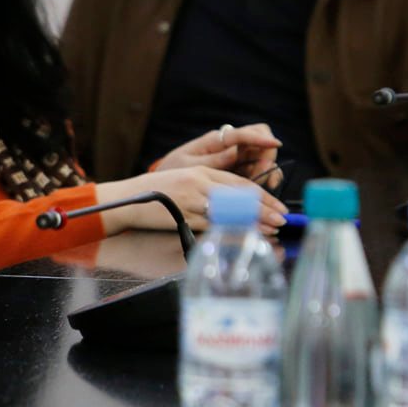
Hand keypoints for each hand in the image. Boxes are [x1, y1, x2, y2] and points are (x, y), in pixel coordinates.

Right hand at [95, 166, 288, 237]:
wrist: (125, 200)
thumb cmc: (154, 193)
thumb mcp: (183, 181)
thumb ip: (207, 188)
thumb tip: (236, 204)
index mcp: (200, 170)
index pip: (239, 183)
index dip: (262, 195)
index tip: (279, 206)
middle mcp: (198, 182)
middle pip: (239, 195)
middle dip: (265, 207)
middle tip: (282, 218)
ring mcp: (191, 199)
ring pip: (231, 210)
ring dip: (254, 220)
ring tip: (271, 229)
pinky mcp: (183, 214)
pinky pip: (214, 224)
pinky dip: (232, 230)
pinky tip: (243, 235)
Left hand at [154, 122, 283, 186]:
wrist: (165, 183)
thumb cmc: (173, 170)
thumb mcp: (189, 164)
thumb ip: (213, 160)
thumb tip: (235, 152)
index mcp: (216, 140)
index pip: (244, 133)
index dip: (261, 138)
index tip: (276, 144)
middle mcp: (229, 146)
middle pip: (260, 142)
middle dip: (266, 158)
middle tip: (261, 177)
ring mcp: (236, 159)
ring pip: (263, 158)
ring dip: (268, 171)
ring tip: (262, 187)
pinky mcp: (238, 172)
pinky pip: (258, 173)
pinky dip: (265, 180)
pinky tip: (262, 191)